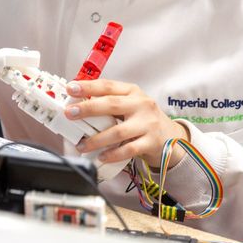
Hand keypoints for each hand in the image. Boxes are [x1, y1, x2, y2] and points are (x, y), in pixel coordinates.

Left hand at [66, 79, 189, 165]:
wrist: (172, 137)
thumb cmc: (144, 120)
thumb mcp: (130, 105)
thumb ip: (109, 104)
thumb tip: (78, 106)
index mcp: (133, 92)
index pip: (108, 86)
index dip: (88, 86)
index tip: (71, 88)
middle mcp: (141, 105)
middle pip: (111, 104)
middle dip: (88, 108)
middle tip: (70, 113)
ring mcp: (147, 123)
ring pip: (118, 131)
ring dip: (97, 139)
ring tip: (82, 145)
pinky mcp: (151, 142)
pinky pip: (128, 149)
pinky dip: (113, 154)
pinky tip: (102, 156)